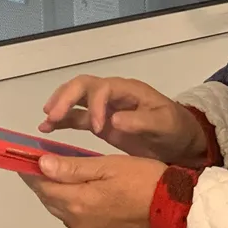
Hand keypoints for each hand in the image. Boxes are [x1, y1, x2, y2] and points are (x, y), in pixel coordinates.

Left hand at [23, 154, 165, 227]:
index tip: (23, 158)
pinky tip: (87, 196)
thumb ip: (73, 166)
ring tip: (66, 176)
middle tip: (44, 163)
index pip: (43, 186)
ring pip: (65, 212)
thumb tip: (41, 164)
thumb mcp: (109, 165)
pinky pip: (80, 222)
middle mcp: (78, 223)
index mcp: (78, 202)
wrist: (175, 210)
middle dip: (45, 182)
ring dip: (61, 195)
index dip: (30, 171)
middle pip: (51, 200)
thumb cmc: (144, 179)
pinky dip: (78, 208)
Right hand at [40, 76, 208, 166]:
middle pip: (83, 86)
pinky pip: (77, 117)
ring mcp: (105, 107)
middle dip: (66, 98)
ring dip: (59, 107)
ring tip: (45, 123)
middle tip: (52, 116)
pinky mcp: (101, 123)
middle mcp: (113, 94)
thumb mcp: (165, 124)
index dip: (96, 105)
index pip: (104, 88)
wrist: (181, 141)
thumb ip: (142, 121)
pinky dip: (62, 121)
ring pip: (76, 98)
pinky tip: (47, 129)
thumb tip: (115, 119)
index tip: (98, 128)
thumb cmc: (175, 129)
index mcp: (129, 90)